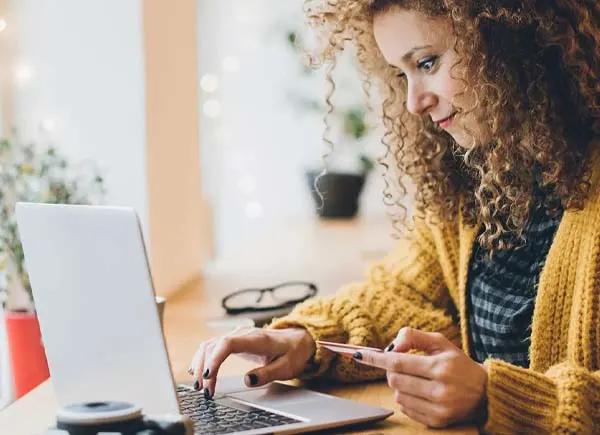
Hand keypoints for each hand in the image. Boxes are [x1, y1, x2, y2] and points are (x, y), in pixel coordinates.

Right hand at [188, 326, 315, 398]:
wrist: (298, 340)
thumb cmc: (293, 352)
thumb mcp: (286, 367)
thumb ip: (267, 373)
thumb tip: (247, 380)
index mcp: (256, 339)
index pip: (228, 343)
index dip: (214, 358)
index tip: (208, 376)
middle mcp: (243, 334)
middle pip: (214, 345)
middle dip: (204, 367)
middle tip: (204, 390)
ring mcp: (237, 336)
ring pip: (210, 345)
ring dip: (200, 364)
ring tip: (200, 386)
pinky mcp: (234, 341)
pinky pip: (213, 347)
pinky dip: (203, 358)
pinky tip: (196, 370)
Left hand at [352, 327, 487, 428]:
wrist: (485, 393)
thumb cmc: (458, 363)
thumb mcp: (440, 342)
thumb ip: (414, 337)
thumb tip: (392, 345)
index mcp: (440, 367)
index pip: (398, 362)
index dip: (376, 359)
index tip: (359, 355)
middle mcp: (439, 389)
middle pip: (395, 380)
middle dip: (392, 371)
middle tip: (402, 366)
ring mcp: (439, 409)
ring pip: (398, 396)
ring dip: (399, 386)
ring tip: (415, 380)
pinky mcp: (438, 422)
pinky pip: (406, 410)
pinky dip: (406, 399)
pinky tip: (419, 393)